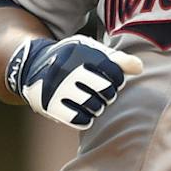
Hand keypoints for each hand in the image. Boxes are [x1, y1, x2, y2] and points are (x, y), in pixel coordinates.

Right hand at [8, 36, 142, 128]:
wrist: (32, 66)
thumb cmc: (70, 59)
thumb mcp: (89, 50)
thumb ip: (115, 58)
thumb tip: (138, 68)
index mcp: (79, 51)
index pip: (113, 71)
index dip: (117, 79)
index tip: (112, 80)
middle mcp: (67, 68)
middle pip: (105, 90)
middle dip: (108, 94)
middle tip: (104, 94)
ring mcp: (57, 88)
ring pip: (93, 106)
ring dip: (98, 107)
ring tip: (94, 103)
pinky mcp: (50, 105)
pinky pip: (77, 120)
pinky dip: (86, 119)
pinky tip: (85, 114)